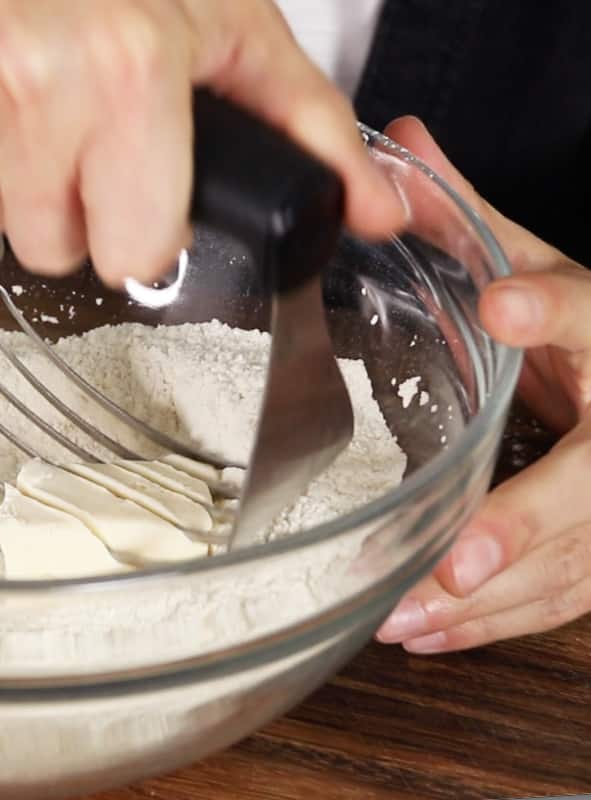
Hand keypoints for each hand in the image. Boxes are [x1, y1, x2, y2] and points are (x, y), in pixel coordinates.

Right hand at [0, 0, 404, 286]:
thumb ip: (306, 127)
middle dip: (75, 210)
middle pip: (50, 246)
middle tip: (90, 140)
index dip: (143, 232)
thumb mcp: (236, 24)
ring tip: (38, 99)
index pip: (128, 254)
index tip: (144, 200)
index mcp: (125, 76)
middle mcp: (26, 81)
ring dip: (17, 174)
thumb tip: (373, 210)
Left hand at [375, 116, 590, 653]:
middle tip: (458, 554)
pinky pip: (568, 600)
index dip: (558, 306)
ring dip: (495, 598)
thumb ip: (471, 216)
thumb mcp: (546, 266)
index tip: (504, 300)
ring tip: (408, 613)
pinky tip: (428, 636)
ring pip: (583, 562)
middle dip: (532, 519)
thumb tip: (396, 138)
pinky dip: (498, 623)